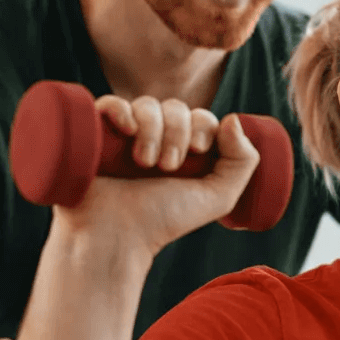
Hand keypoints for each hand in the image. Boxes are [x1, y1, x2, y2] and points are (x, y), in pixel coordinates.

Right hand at [54, 95, 260, 255]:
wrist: (116, 236)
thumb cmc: (164, 220)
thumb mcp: (217, 198)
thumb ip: (242, 163)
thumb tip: (234, 119)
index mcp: (185, 151)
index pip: (201, 117)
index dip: (203, 127)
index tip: (197, 151)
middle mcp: (156, 139)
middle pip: (176, 108)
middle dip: (178, 132)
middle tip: (168, 166)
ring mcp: (125, 135)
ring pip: (147, 104)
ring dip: (153, 129)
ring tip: (145, 163)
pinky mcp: (97, 133)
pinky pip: (111, 103)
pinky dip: (121, 110)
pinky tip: (126, 130)